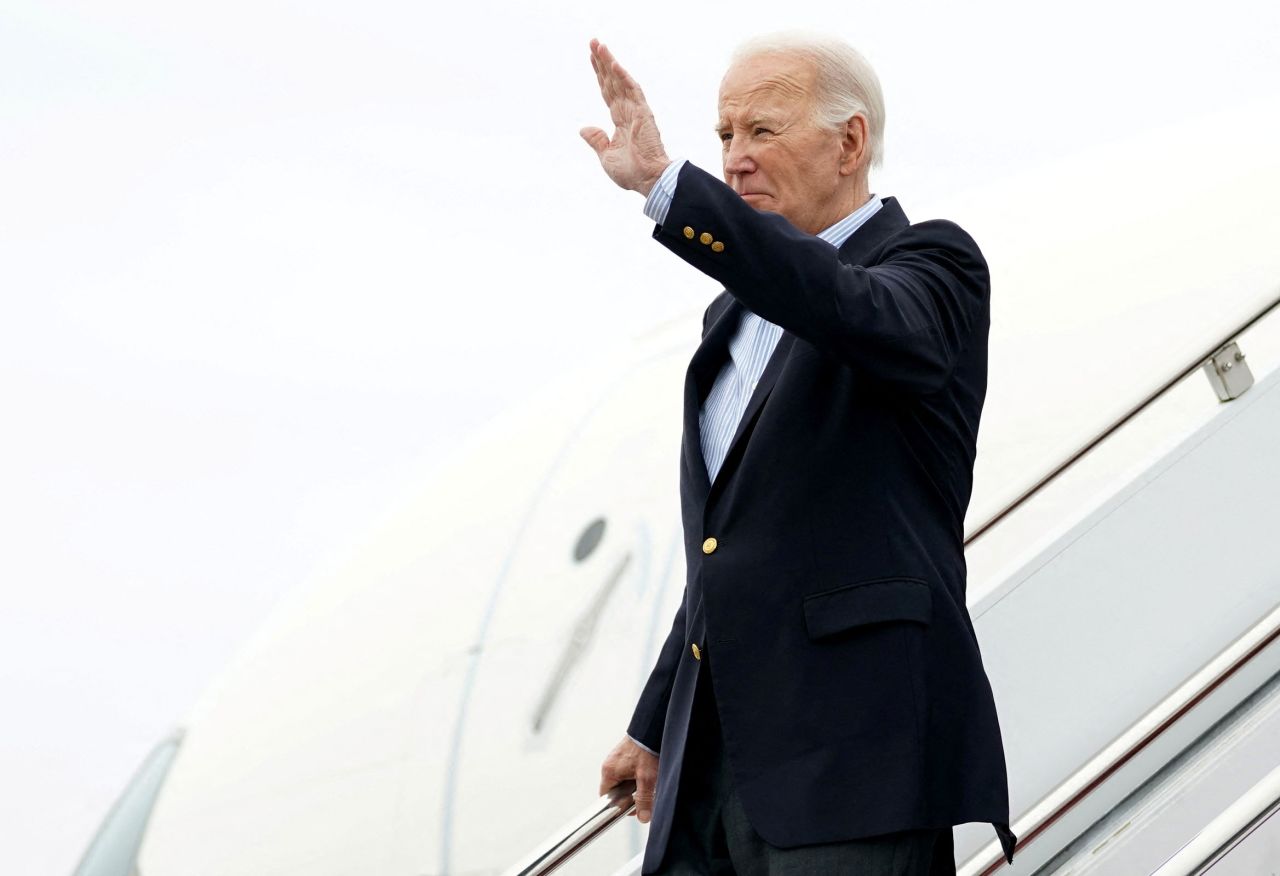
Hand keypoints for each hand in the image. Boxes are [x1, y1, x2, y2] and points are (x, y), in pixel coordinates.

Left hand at [580, 39, 670, 195]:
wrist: (648, 180)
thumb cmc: (631, 172)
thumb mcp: (606, 156)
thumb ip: (597, 140)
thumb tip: (584, 128)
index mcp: (621, 121)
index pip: (608, 92)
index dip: (600, 75)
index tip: (592, 58)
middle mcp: (629, 112)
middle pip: (613, 82)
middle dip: (602, 62)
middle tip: (593, 42)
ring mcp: (637, 111)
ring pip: (621, 81)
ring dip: (610, 63)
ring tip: (599, 46)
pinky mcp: (643, 114)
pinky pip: (633, 91)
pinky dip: (623, 77)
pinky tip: (614, 64)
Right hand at [600, 734, 659, 822]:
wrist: (652, 728)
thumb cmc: (647, 751)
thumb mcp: (647, 778)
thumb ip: (644, 799)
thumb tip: (643, 818)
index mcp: (609, 772)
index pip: (606, 798)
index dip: (618, 805)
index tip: (631, 808)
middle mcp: (610, 765)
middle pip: (616, 790)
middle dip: (629, 795)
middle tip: (644, 795)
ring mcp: (617, 758)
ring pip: (623, 780)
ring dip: (635, 784)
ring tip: (648, 781)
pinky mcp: (625, 754)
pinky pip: (628, 770)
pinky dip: (637, 774)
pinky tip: (649, 771)